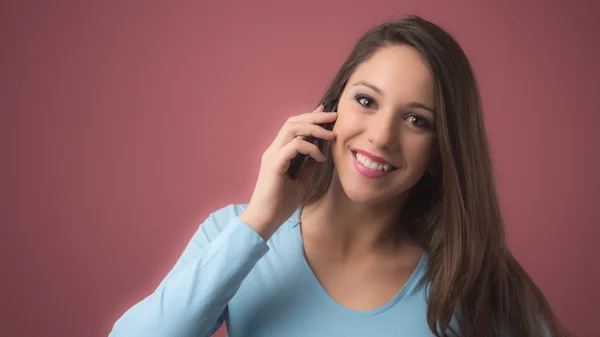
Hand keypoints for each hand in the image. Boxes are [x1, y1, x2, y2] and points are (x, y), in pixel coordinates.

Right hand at [239, 104, 336, 239]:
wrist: (265, 220)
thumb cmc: (280, 204)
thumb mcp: (301, 181)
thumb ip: (308, 165)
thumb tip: (321, 153)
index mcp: (279, 153)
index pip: (293, 126)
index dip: (310, 117)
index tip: (327, 114)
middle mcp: (274, 150)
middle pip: (293, 122)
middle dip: (315, 116)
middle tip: (334, 116)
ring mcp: (272, 155)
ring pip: (292, 128)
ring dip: (314, 128)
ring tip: (331, 135)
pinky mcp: (274, 164)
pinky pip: (294, 146)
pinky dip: (310, 148)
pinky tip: (320, 158)